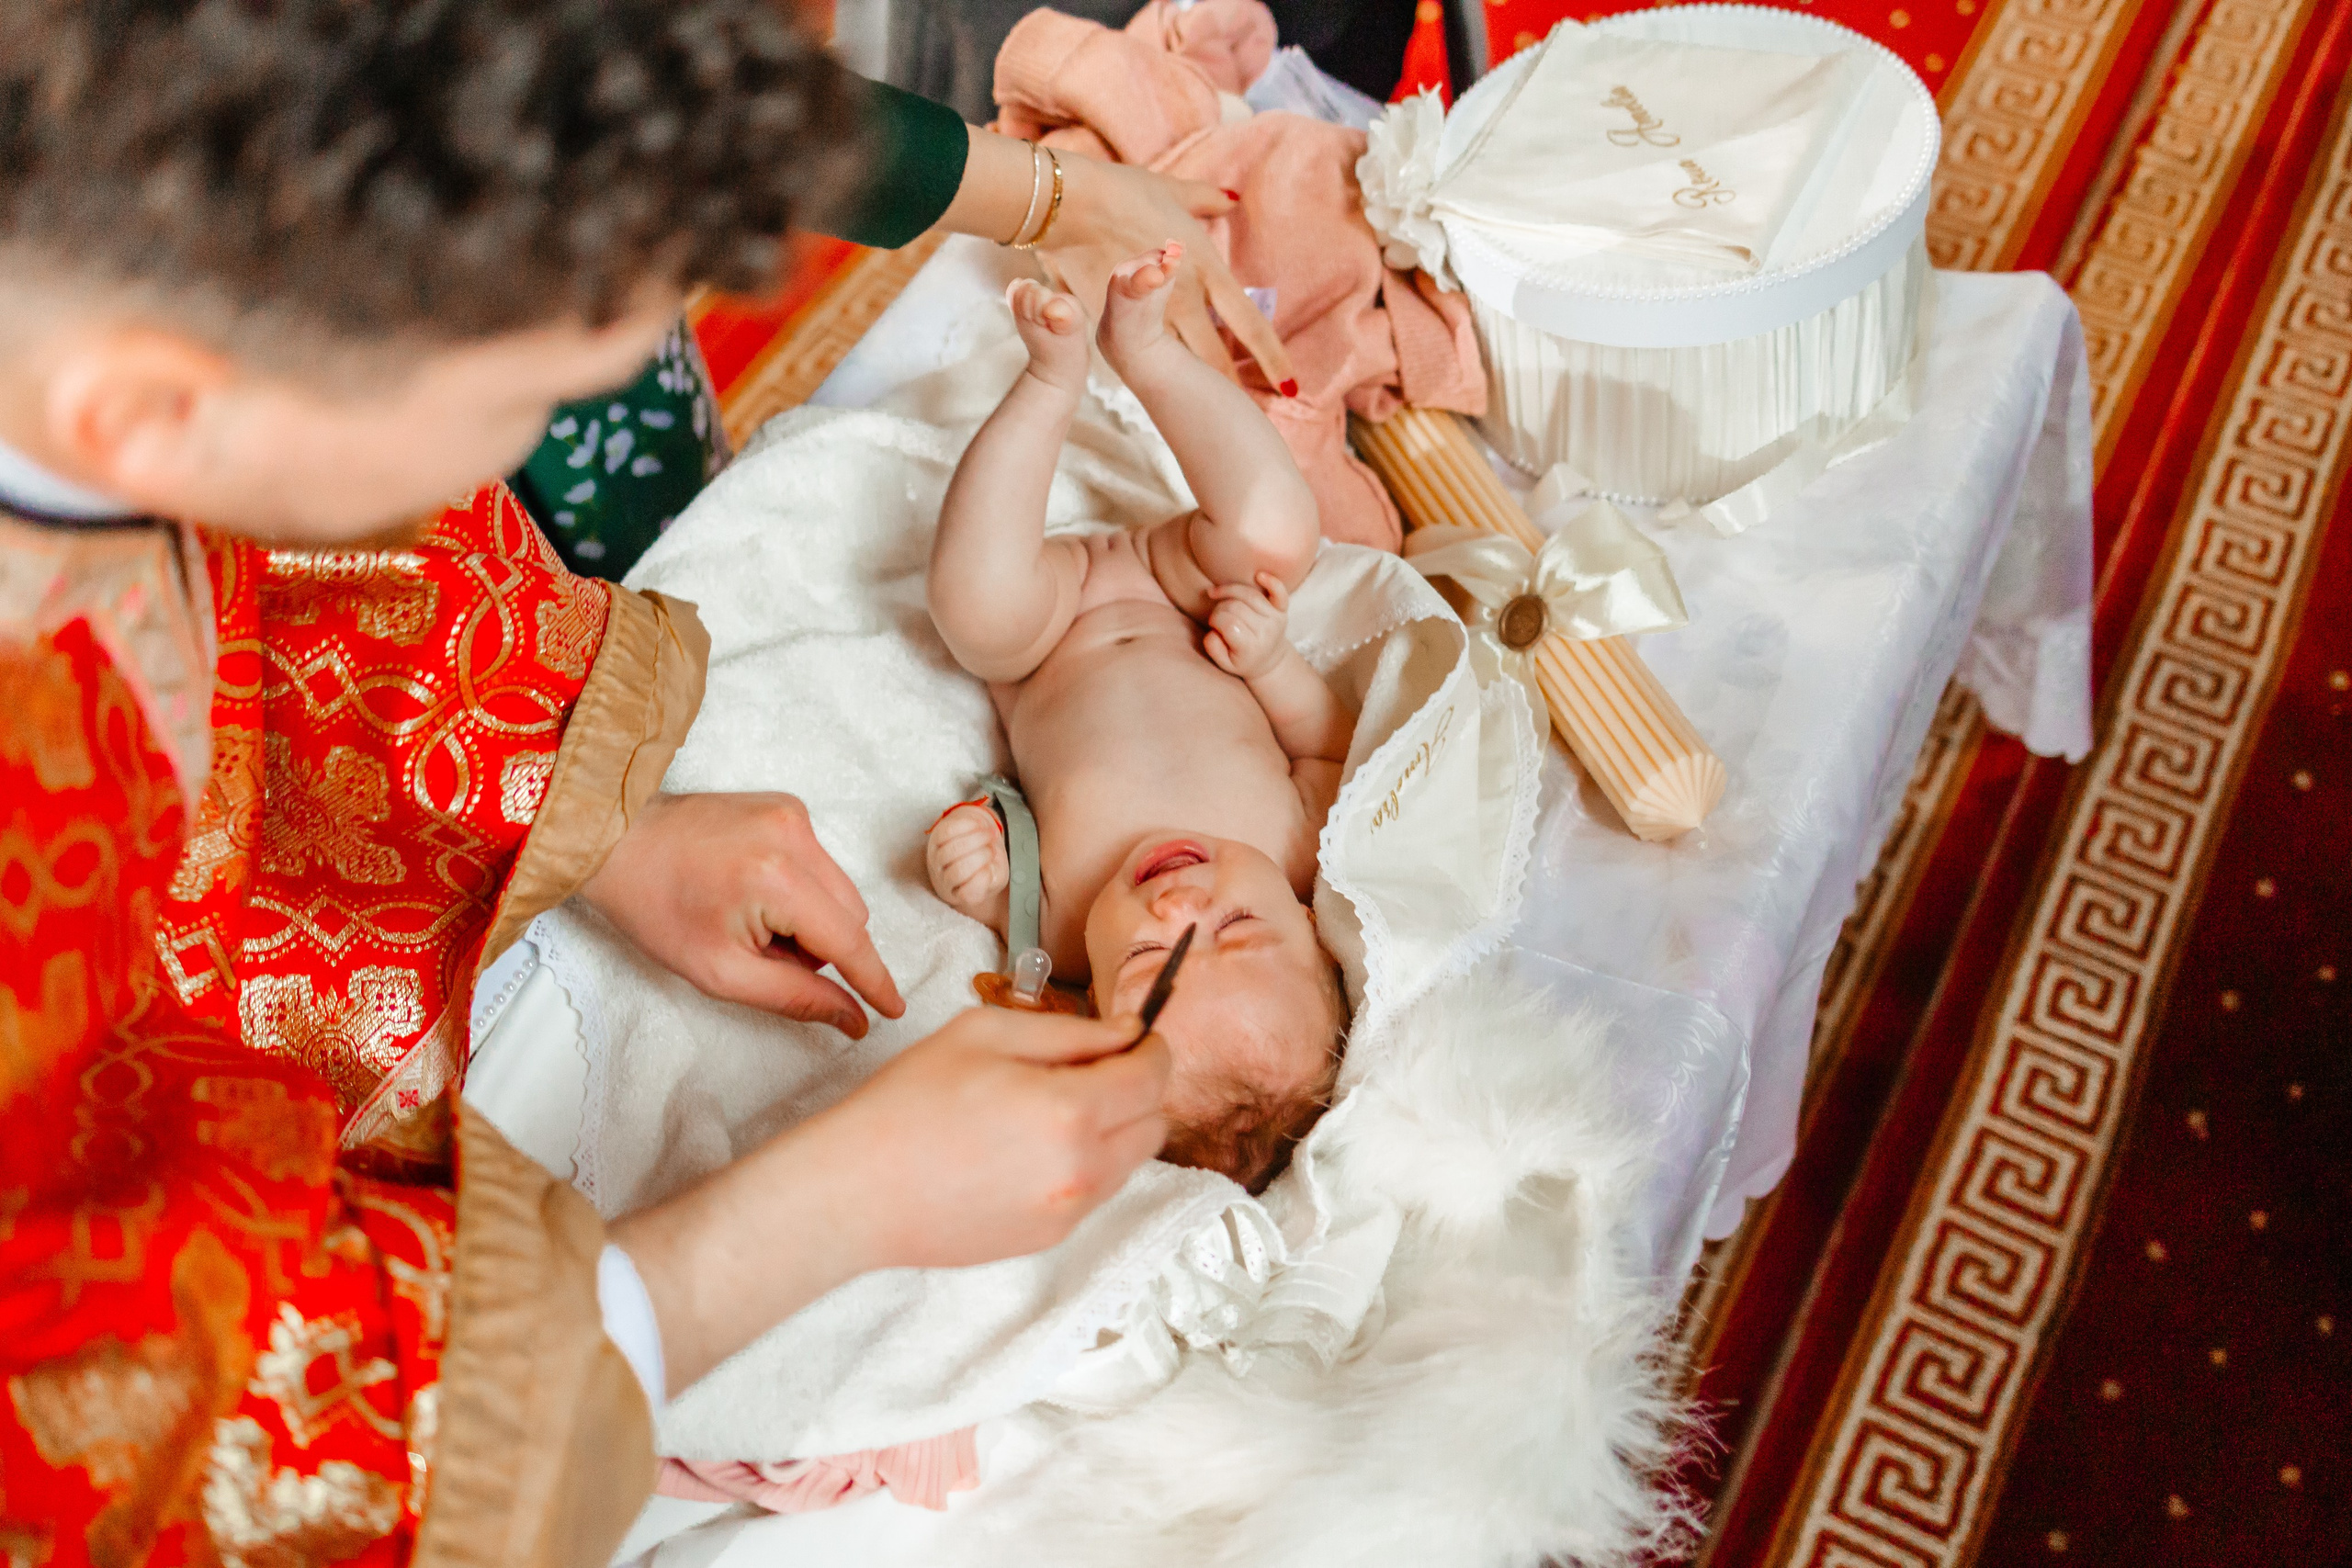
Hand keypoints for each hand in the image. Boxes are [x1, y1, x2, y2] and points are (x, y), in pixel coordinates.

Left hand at [580, 791, 904, 1036]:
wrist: (612, 840)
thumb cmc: (654, 907)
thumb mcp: (720, 972)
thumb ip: (795, 997)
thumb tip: (854, 1019)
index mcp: (777, 879)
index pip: (849, 940)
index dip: (873, 980)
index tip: (894, 1010)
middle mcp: (795, 835)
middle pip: (851, 915)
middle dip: (822, 948)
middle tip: (764, 956)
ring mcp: (793, 813)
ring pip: (839, 890)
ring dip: (813, 920)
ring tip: (752, 922)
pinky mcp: (786, 806)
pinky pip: (820, 864)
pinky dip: (800, 890)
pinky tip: (754, 893)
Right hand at [805, 1007, 1171, 1269]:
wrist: (856, 1191)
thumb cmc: (908, 1104)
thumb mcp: (985, 1034)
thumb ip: (1070, 1031)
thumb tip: (1127, 1035)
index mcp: (1070, 1110)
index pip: (1153, 1077)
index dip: (1152, 1049)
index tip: (1137, 1037)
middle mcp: (1082, 1170)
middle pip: (1155, 1123)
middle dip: (1139, 1089)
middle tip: (1095, 1067)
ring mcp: (1069, 1211)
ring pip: (1132, 1161)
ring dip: (1116, 1128)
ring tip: (1055, 1107)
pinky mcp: (1050, 1238)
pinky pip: (1096, 1191)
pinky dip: (1086, 1163)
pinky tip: (1033, 1146)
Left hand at [926, 801, 1009, 918]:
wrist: (973, 846)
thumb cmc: (986, 866)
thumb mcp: (996, 877)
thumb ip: (993, 879)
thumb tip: (985, 870)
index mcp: (960, 895)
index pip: (967, 894)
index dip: (983, 879)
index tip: (992, 869)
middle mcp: (943, 880)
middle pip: (959, 870)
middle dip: (982, 856)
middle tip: (994, 849)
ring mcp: (936, 858)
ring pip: (952, 850)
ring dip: (976, 839)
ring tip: (990, 835)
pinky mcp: (935, 837)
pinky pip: (948, 831)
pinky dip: (967, 826)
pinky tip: (979, 825)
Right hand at [1038, 155, 1294, 393]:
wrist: (1071, 204)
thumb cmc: (1122, 191)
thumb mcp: (1173, 190)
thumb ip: (1207, 199)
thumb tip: (1232, 199)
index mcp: (1206, 269)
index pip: (1249, 324)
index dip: (1271, 357)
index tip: (1290, 386)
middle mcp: (1186, 298)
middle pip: (1216, 357)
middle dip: (1231, 384)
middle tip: (1244, 409)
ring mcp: (1151, 315)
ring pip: (1182, 364)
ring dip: (1195, 384)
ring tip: (1207, 407)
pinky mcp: (1116, 322)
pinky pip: (1140, 354)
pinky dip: (1153, 368)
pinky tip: (1157, 384)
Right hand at [1203, 572, 1293, 679]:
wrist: (1269, 661)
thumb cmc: (1243, 660)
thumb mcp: (1225, 664)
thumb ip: (1214, 648)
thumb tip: (1213, 630)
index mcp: (1251, 647)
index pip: (1227, 623)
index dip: (1214, 621)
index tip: (1213, 626)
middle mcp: (1266, 631)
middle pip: (1235, 606)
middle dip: (1219, 608)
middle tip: (1218, 617)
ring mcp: (1275, 618)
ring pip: (1248, 594)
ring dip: (1229, 591)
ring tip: (1219, 597)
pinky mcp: (1282, 609)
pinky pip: (1279, 591)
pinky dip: (1270, 581)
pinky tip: (1258, 575)